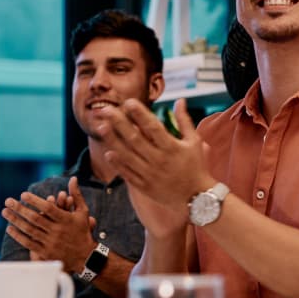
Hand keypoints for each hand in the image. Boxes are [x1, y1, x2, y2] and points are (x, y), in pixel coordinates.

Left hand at [1, 176, 96, 273]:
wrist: (85, 256)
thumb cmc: (82, 230)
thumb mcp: (83, 211)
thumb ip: (76, 195)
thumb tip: (73, 178)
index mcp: (66, 219)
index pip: (48, 208)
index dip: (35, 201)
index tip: (23, 194)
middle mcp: (57, 231)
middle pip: (35, 218)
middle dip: (20, 209)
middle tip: (8, 201)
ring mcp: (51, 242)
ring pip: (30, 230)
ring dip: (16, 220)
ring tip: (5, 212)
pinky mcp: (46, 252)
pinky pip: (29, 243)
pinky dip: (18, 236)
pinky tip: (10, 228)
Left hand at [99, 99, 206, 233]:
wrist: (196, 198)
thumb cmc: (196, 166)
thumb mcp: (194, 141)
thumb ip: (184, 120)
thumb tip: (179, 100)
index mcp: (171, 147)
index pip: (153, 127)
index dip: (140, 114)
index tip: (128, 102)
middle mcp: (159, 160)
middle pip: (135, 139)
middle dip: (119, 123)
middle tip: (106, 110)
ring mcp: (150, 174)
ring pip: (127, 155)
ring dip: (113, 141)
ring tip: (102, 127)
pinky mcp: (144, 186)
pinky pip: (128, 174)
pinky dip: (118, 164)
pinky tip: (108, 153)